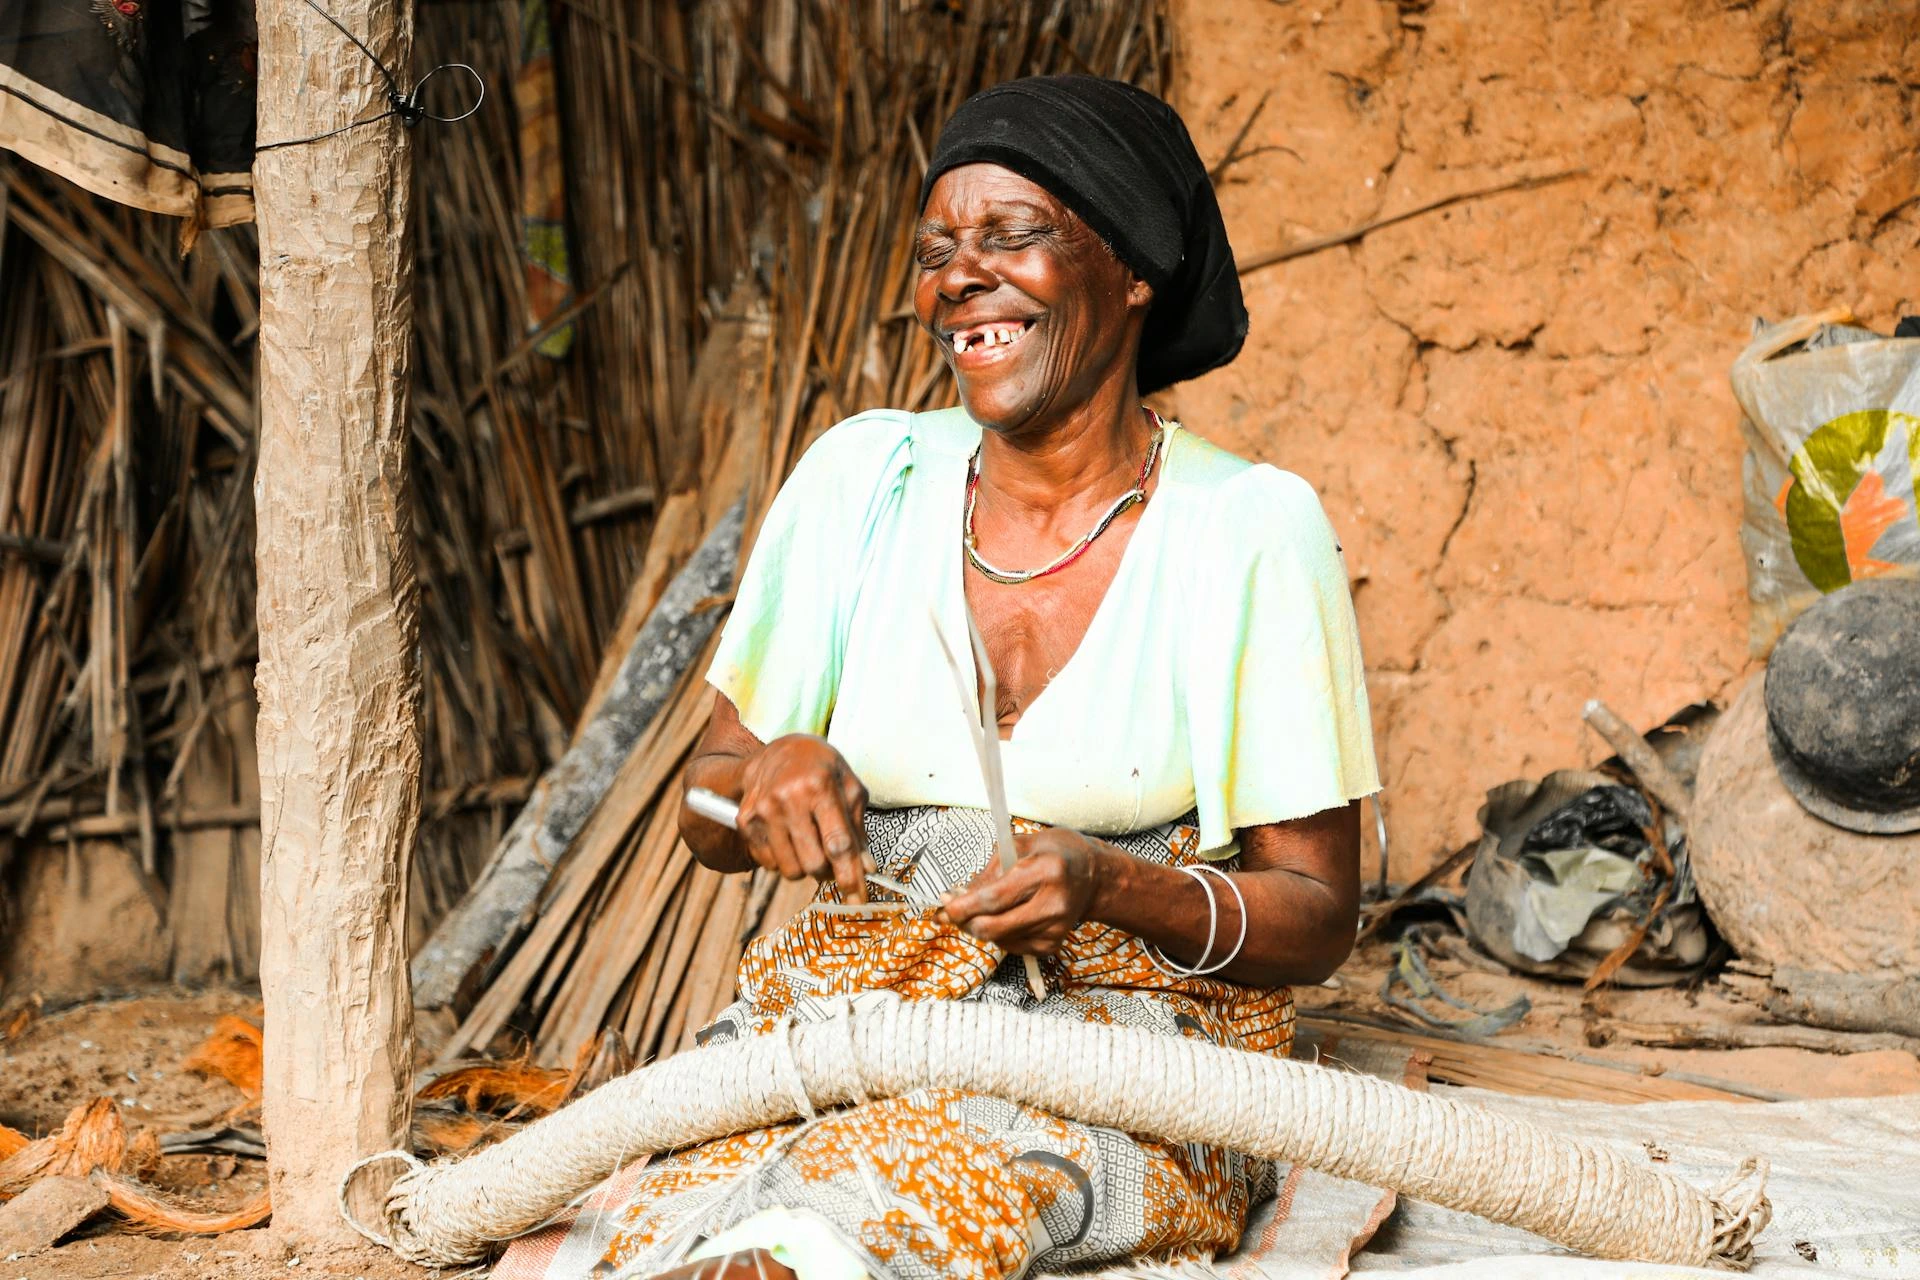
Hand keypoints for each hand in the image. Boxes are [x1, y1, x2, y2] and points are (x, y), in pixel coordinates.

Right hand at [736, 735, 871, 901]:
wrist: (778, 751)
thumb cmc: (822, 769)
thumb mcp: (850, 787)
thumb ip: (859, 828)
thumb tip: (866, 868)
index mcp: (820, 786)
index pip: (838, 843)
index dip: (850, 876)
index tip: (859, 900)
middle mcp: (788, 798)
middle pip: (813, 863)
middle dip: (829, 872)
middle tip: (835, 863)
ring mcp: (763, 811)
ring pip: (790, 870)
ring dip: (806, 867)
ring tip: (811, 844)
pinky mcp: (745, 821)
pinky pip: (769, 864)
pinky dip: (784, 860)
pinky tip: (790, 838)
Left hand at [939, 828, 1108, 955]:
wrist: (1092, 876)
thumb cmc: (1053, 853)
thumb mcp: (1020, 846)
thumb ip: (987, 872)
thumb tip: (955, 897)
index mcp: (1046, 870)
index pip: (996, 898)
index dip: (964, 907)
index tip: (944, 907)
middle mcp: (1054, 903)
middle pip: (995, 927)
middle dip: (966, 922)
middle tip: (952, 911)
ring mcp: (1056, 928)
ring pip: (1000, 940)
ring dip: (981, 928)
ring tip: (982, 909)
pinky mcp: (1054, 944)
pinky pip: (1012, 947)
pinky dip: (1000, 935)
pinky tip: (1007, 917)